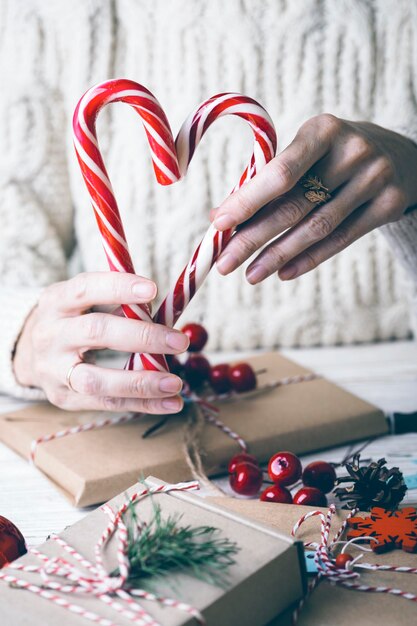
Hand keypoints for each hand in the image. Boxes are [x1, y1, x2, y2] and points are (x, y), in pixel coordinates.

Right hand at [13, 272, 188, 412]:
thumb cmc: (73, 320)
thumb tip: (166, 311)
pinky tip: (170, 402)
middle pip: (95, 333)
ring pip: (96, 380)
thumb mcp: (85, 302)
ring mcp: (54, 370)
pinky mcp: (64, 397)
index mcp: (57, 301)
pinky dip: (142, 404)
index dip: (118, 288)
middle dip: (142, 337)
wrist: (29, 353)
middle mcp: (51, 334)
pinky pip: (106, 404)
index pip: (85, 289)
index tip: (153, 289)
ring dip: (141, 382)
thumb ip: (120, 304)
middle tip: (179, 341)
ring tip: (175, 383)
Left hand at [213, 115, 416, 281]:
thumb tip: (220, 217)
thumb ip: (264, 181)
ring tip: (250, 275)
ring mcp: (375, 178)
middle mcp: (352, 152)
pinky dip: (308, 259)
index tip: (218, 226)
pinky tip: (283, 272)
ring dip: (277, 256)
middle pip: (294, 206)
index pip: (280, 173)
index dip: (247, 201)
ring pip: (316, 228)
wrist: (397, 155)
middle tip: (224, 263)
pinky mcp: (390, 204)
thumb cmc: (332, 155)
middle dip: (253, 239)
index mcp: (323, 130)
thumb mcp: (304, 153)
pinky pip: (341, 240)